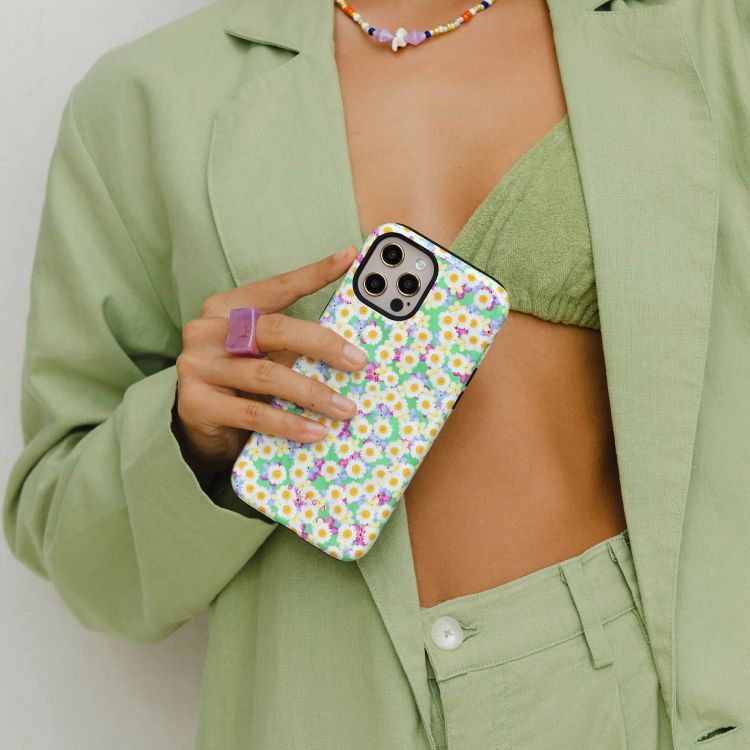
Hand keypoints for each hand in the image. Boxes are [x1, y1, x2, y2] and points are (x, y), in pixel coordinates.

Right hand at [173, 245, 367, 485]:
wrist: (198, 428)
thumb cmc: (240, 384)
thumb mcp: (266, 356)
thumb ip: (294, 345)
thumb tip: (351, 347)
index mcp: (227, 308)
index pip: (277, 287)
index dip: (314, 273)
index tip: (349, 258)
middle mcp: (207, 330)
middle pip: (275, 330)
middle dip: (323, 344)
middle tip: (358, 361)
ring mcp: (197, 365)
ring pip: (266, 375)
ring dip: (312, 393)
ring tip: (344, 408)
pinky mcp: (196, 403)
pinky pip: (253, 413)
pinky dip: (289, 423)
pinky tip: (315, 431)